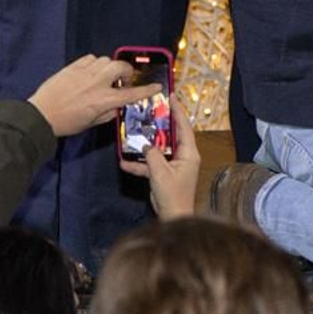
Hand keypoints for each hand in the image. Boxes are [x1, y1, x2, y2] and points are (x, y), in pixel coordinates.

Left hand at [28, 54, 154, 136]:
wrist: (41, 114)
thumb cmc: (67, 122)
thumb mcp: (91, 122)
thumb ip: (108, 113)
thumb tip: (117, 105)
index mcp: (104, 100)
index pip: (131, 94)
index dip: (146, 90)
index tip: (156, 87)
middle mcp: (98, 82)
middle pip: (121, 67)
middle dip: (126, 72)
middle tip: (122, 81)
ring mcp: (85, 72)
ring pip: (107, 60)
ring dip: (109, 67)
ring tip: (104, 77)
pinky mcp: (74, 66)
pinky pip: (91, 58)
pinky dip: (95, 63)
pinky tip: (90, 72)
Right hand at [120, 102, 200, 219]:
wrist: (173, 217)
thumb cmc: (172, 195)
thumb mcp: (160, 173)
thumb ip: (152, 156)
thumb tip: (147, 146)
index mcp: (189, 153)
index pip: (184, 127)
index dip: (178, 111)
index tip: (173, 96)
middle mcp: (183, 156)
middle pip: (171, 135)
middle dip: (161, 124)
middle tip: (152, 108)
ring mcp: (174, 166)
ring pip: (159, 149)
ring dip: (146, 145)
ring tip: (134, 133)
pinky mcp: (164, 175)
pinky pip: (151, 165)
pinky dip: (139, 164)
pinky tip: (124, 163)